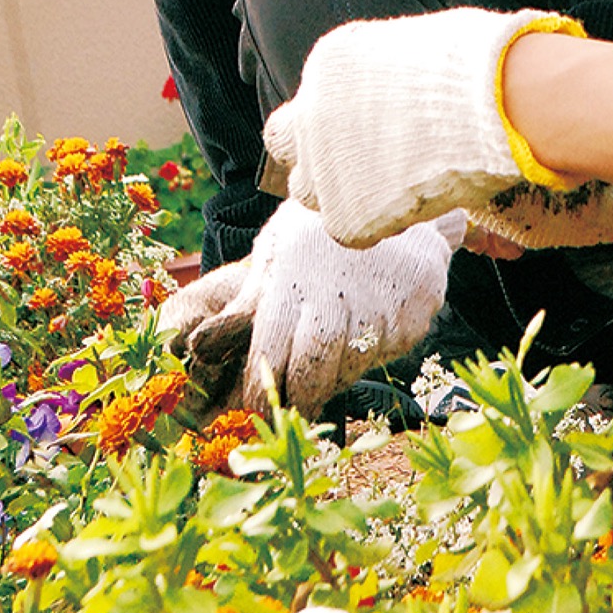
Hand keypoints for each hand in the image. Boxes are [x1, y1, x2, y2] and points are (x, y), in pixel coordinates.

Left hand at [161, 199, 464, 415]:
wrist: (395, 204)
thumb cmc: (318, 232)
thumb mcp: (275, 250)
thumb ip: (246, 301)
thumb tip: (199, 346)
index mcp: (294, 274)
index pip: (271, 351)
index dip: (260, 387)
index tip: (254, 407)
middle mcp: (338, 291)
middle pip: (312, 371)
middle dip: (297, 398)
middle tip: (289, 408)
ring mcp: (381, 307)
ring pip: (349, 369)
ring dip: (331, 378)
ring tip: (325, 362)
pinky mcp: (412, 319)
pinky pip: (382, 356)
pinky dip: (366, 358)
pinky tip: (361, 335)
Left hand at [262, 7, 554, 245]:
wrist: (501, 104)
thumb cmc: (481, 66)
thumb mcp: (421, 45)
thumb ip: (393, 71)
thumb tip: (408, 84)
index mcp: (331, 62)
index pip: (311, 100)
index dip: (335, 120)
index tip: (366, 131)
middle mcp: (312, 110)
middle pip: (286, 144)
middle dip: (317, 156)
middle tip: (362, 167)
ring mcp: (324, 163)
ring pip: (308, 191)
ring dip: (342, 193)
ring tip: (394, 188)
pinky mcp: (345, 212)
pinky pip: (346, 229)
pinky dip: (376, 225)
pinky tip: (414, 205)